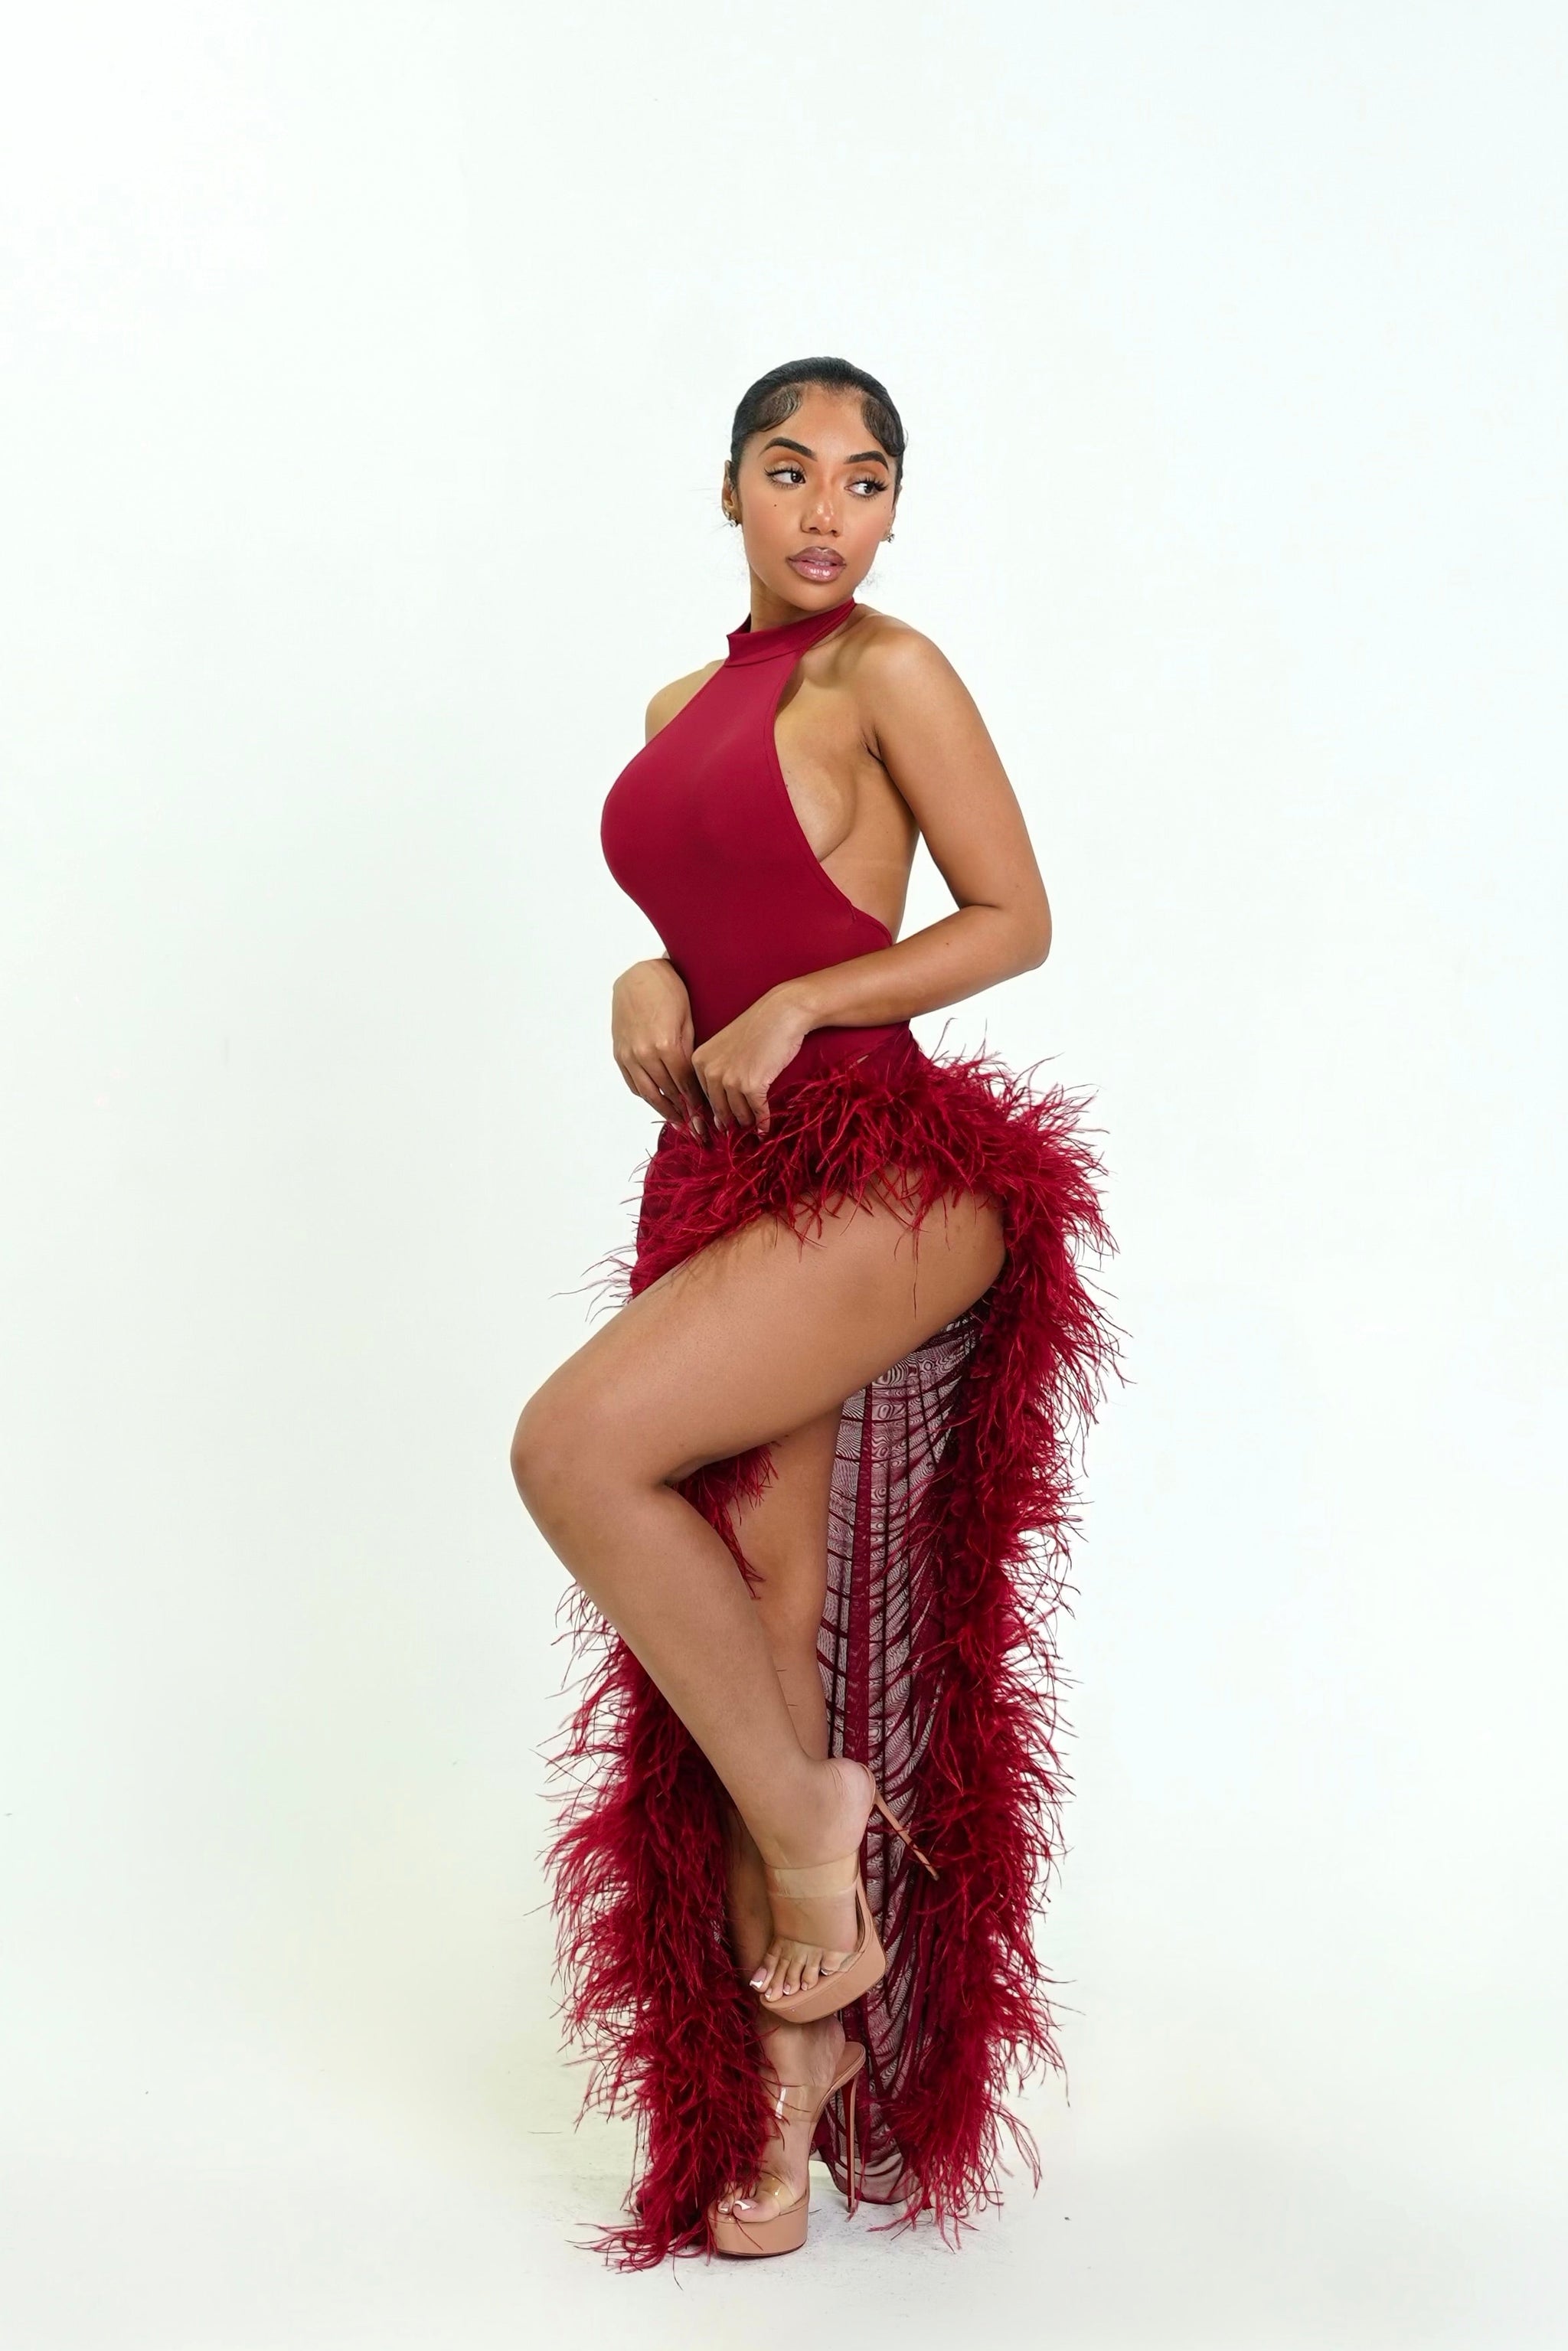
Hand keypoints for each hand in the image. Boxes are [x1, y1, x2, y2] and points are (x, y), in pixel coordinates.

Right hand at [611, 960, 707, 1135]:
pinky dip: (645, 1095)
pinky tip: (657, 1102)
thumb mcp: (688, 1021)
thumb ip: (690, 1053)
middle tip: (697, 1129)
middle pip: (667, 1092)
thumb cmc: (671, 993)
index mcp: (666, 1046)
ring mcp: (629, 1055)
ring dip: (664, 1109)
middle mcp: (645, 1054)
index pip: (684, 1084)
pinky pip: (632, 1082)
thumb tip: (697, 1082)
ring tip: (678, 1121)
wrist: (639, 976)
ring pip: (647, 1093)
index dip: (697, 1102)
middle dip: (684, 1112)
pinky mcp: (619, 1053)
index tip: (708, 1115)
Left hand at [692, 985, 811, 1138]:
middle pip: (719, 1110)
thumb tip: (719, 1120)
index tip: (722, 1125)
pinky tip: (765, 1128)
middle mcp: (710, 1071)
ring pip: (738, 1115)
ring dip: (748, 1123)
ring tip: (754, 1127)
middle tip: (738, 1134)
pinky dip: (763, 1123)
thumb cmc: (758, 1029)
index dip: (715, 1113)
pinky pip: (757, 1113)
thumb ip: (719, 1078)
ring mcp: (730, 1080)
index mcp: (699, 1061)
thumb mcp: (727, 1050)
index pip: (703, 1098)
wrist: (782, 1014)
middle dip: (731, 1123)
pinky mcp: (751, 1086)